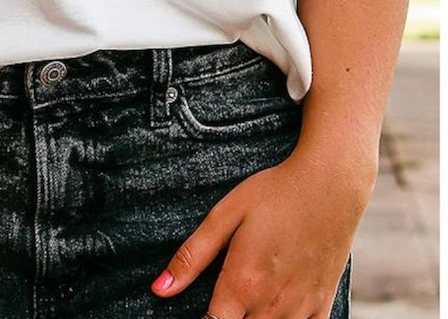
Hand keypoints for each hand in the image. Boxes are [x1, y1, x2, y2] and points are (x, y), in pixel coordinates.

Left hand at [150, 144, 377, 317]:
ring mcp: (301, 308)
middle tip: (224, 299)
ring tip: (246, 301)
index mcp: (243, 283)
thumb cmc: (274, 193)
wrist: (330, 183)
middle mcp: (272, 305)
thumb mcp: (226, 214)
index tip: (200, 309)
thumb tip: (158, 290)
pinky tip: (276, 308)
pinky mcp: (323, 304)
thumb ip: (192, 255)